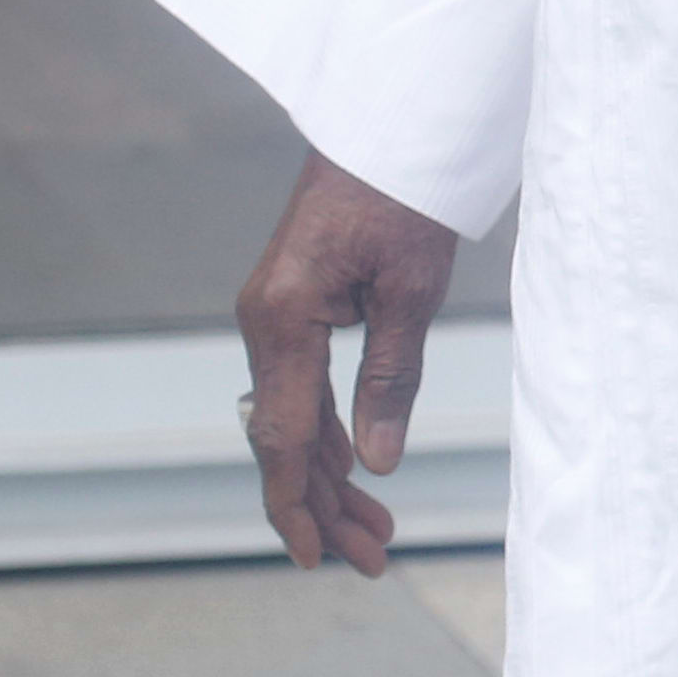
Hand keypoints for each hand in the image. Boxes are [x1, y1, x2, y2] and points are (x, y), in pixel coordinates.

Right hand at [231, 146, 460, 576]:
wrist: (391, 118)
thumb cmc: (405, 192)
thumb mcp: (412, 288)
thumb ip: (390, 378)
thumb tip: (377, 464)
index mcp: (282, 318)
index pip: (281, 436)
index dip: (296, 504)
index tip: (317, 558)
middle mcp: (265, 321)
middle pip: (283, 438)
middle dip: (325, 504)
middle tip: (375, 559)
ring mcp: (276, 314)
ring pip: (294, 418)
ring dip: (330, 476)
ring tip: (377, 533)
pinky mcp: (296, 306)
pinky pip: (303, 387)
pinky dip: (330, 433)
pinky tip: (357, 471)